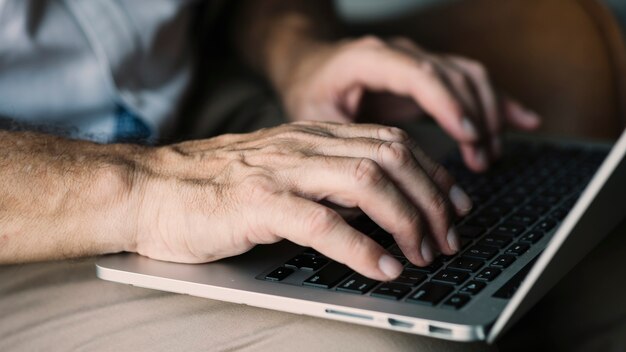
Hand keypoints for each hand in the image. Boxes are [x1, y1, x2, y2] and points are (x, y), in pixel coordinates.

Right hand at [131, 122, 472, 280]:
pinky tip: (383, 267)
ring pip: (366, 183)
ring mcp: (281, 172)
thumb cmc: (213, 186)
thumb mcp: (279, 169)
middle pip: (391, 158)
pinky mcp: (258, 204)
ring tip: (424, 254)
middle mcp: (303, 146)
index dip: (432, 173)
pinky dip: (362, 247)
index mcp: (311, 136)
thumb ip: (323, 177)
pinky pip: (323, 223)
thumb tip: (373, 203)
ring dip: (406, 221)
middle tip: (448, 237)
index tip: (455, 205)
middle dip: (431, 200)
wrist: (151, 188)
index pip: (391, 142)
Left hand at [278, 36, 540, 171]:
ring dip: (487, 116)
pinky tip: (522, 122)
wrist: (311, 66)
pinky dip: (497, 103)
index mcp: (369, 59)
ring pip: (469, 77)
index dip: (447, 104)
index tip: (468, 136)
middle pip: (453, 77)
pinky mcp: (429, 76)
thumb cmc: (310, 90)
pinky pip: (471, 83)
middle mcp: (401, 54)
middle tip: (482, 161)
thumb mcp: (313, 116)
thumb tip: (370, 182)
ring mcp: (418, 62)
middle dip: (474, 119)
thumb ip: (340, 142)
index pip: (419, 75)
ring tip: (489, 156)